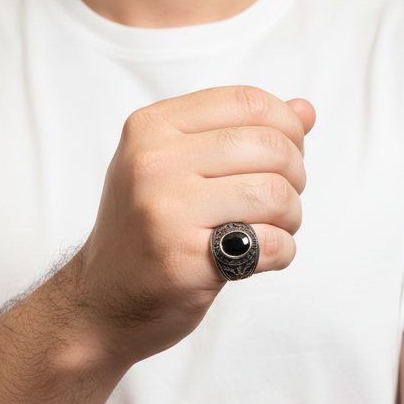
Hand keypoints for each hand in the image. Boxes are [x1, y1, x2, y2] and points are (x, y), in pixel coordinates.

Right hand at [71, 86, 314, 361]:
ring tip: (270, 229)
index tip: (285, 154)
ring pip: (276, 194)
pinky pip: (271, 244)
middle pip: (270, 146)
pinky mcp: (186, 261)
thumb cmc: (144, 232)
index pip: (247, 102)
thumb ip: (235, 134)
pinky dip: (281, 252)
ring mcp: (167, 213)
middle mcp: (154, 164)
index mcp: (151, 129)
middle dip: (294, 176)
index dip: (286, 126)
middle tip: (280, 201)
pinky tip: (258, 257)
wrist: (100, 301)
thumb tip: (304, 110)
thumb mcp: (173, 167)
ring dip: (291, 217)